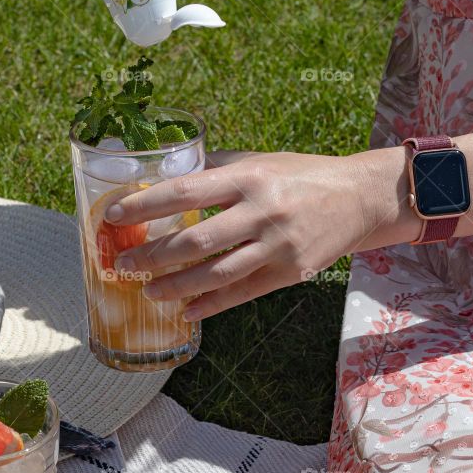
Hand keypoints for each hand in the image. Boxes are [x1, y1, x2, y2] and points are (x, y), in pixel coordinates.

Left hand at [107, 149, 410, 319]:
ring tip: (148, 292)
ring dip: (176, 287)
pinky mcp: (290, 273)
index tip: (113, 215)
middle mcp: (261, 211)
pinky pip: (242, 293)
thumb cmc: (300, 175)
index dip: (144, 205)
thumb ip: (215, 170)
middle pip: (196, 240)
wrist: (359, 198)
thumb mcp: (259, 161)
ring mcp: (277, 245)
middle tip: (123, 264)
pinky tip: (186, 312)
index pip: (184, 191)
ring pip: (217, 273)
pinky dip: (211, 305)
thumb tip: (166, 177)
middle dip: (153, 256)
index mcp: (248, 177)